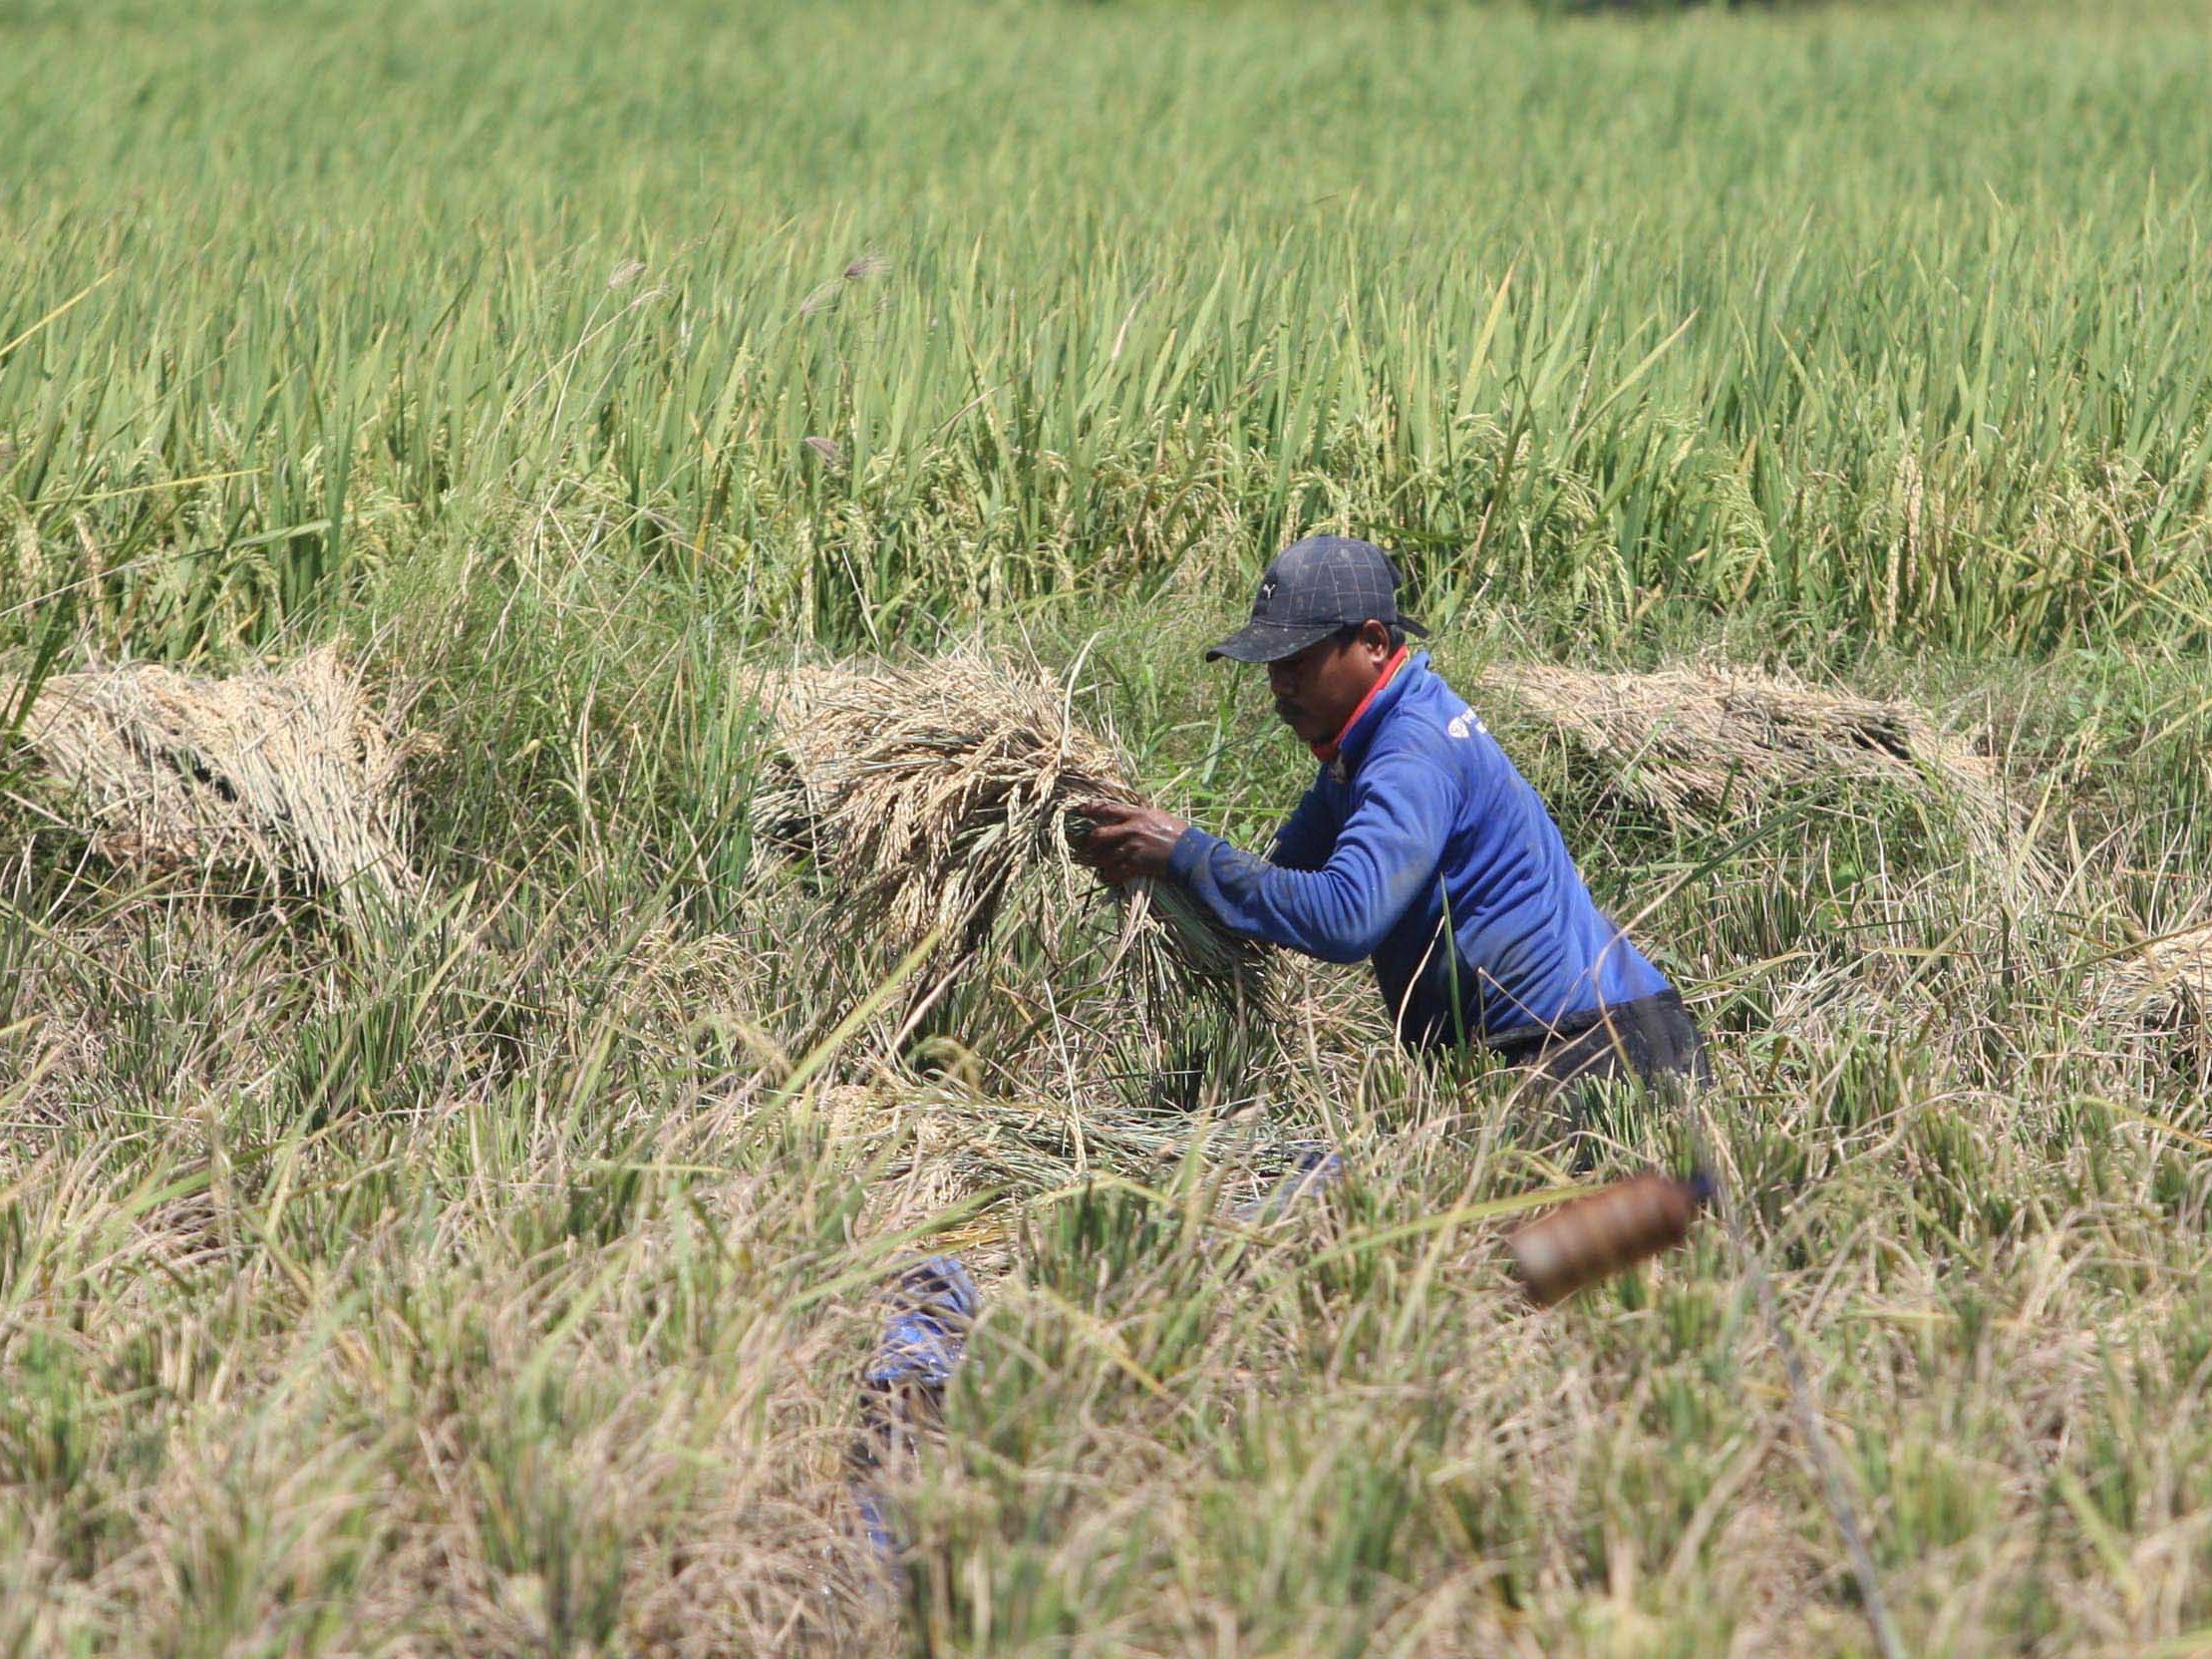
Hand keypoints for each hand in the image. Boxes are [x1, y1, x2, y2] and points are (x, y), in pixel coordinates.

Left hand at [1069, 800, 1188, 885]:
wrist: (1189, 852)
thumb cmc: (1177, 832)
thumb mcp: (1158, 815)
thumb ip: (1141, 813)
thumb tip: (1130, 811)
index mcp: (1137, 814)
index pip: (1107, 809)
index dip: (1091, 809)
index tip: (1081, 810)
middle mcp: (1131, 830)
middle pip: (1099, 835)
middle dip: (1089, 841)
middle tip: (1086, 845)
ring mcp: (1132, 848)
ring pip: (1104, 856)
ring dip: (1097, 861)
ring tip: (1095, 863)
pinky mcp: (1136, 864)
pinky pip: (1115, 872)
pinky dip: (1109, 875)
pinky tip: (1107, 876)